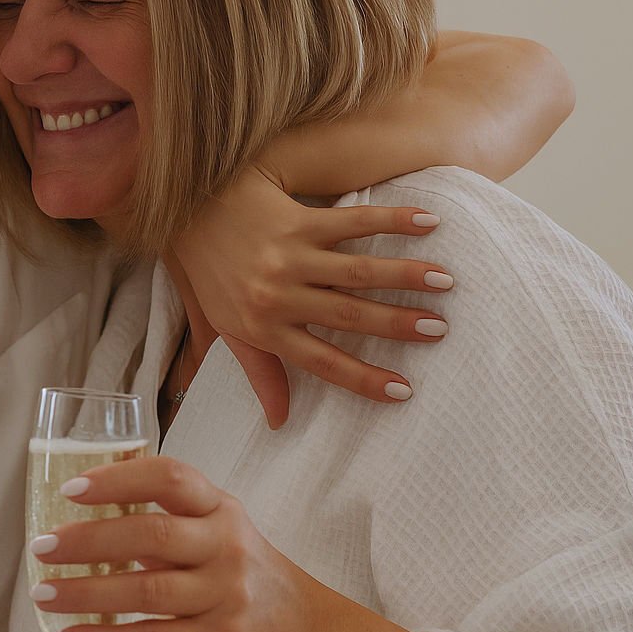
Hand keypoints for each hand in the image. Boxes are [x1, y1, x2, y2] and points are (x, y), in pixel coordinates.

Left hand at [28, 456, 438, 631]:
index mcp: (218, 506)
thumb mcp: (217, 525)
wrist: (308, 626)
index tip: (72, 488)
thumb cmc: (246, 568)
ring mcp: (226, 593)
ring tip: (45, 593)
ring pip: (147, 591)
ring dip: (86, 593)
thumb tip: (87, 505)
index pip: (169, 477)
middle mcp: (225, 544)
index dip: (119, 478)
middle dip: (89, 541)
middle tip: (43, 546)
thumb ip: (165, 513)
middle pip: (151, 534)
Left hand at [172, 162, 453, 426]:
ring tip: (445, 281)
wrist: (187, 210)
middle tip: (440, 329)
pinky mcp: (296, 218)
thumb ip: (259, 371)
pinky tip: (428, 222)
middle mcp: (276, 294)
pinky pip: (351, 222)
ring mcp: (288, 255)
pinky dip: (391, 221)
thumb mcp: (228, 328)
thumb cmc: (211, 274)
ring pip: (356, 270)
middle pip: (348, 315)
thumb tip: (279, 421)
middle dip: (397, 324)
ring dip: (405, 275)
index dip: (363, 378)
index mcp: (262, 327)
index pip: (321, 361)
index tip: (404, 391)